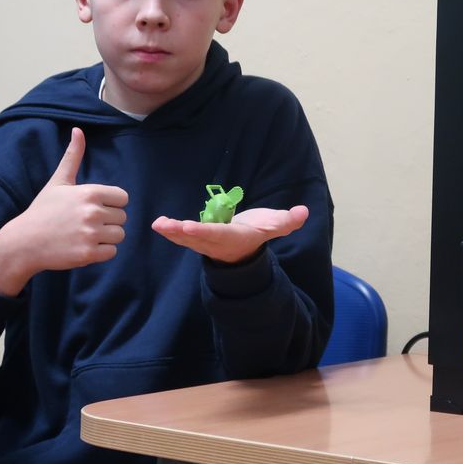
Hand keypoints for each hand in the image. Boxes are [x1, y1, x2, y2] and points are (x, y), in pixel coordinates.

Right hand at [0, 127, 128, 295]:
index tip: (93, 207)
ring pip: (119, 235)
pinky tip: (83, 247)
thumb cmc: (43, 210)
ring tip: (84, 235)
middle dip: (108, 221)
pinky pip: (112, 252)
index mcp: (89, 192)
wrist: (23, 242)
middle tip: (85, 223)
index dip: (110, 204)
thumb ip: (73, 156)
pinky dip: (101, 252)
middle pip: (122, 217)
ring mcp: (91, 234)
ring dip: (106, 238)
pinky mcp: (88, 254)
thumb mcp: (58, 181)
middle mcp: (92, 212)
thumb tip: (78, 130)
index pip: (123, 198)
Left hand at [152, 205, 308, 263]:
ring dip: (172, 232)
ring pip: (186, 238)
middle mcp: (217, 242)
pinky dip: (170, 230)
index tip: (189, 226)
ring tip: (159, 224)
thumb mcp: (275, 227)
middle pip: (198, 237)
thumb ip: (287, 221)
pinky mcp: (196, 239)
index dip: (204, 230)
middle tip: (170, 225)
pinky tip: (158, 223)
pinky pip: (182, 236)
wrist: (243, 251)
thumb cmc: (257, 233)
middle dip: (184, 232)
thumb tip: (304, 211)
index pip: (218, 233)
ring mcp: (205, 243)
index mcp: (234, 237)